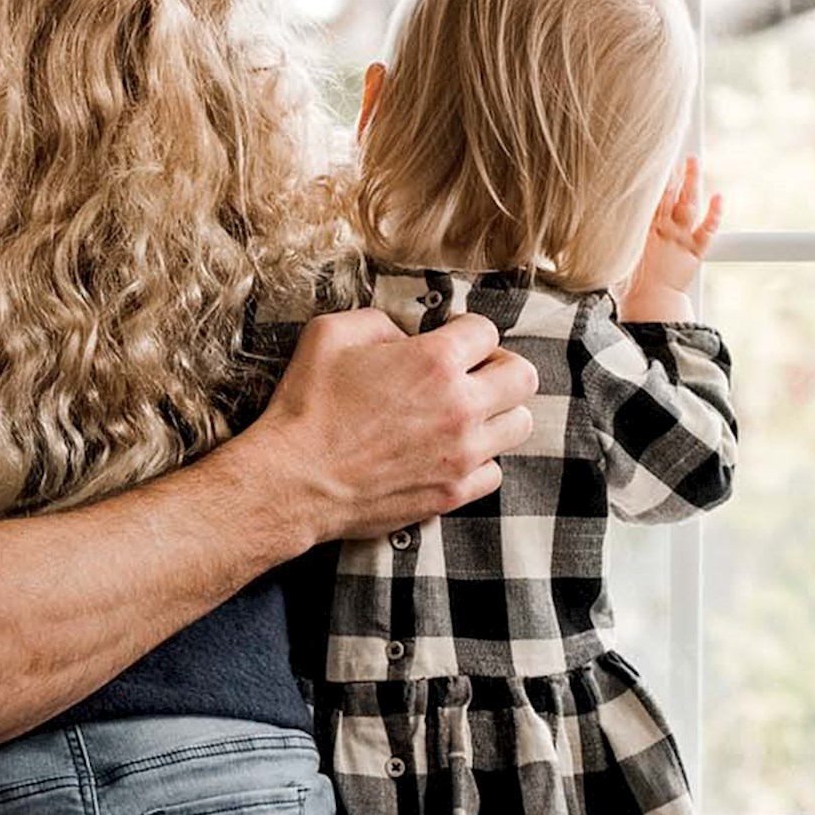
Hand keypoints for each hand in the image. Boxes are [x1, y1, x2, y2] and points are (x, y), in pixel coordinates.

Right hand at [230, 309, 538, 539]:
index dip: (465, 331)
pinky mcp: (453, 492)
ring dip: (497, 415)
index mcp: (434, 361)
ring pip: (520, 425)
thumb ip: (378, 321)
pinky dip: (479, 460)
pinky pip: (495, 471)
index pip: (486, 331)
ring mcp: (462, 454)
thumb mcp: (327, 335)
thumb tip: (404, 335)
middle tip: (471, 375)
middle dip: (499, 368)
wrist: (291, 480)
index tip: (449, 340)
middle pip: (522, 376)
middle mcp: (460, 406)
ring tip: (465, 417)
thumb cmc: (305, 406)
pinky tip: (448, 454)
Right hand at [622, 157, 722, 322]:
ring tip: (694, 162)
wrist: (649, 303)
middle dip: (670, 172)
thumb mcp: (614, 255)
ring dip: (692, 181)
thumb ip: (613, 237)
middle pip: (667, 194)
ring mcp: (679, 238)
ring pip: (687, 203)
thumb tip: (594, 224)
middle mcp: (660, 229)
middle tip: (672, 154)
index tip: (650, 161)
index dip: (649, 179)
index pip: (646, 197)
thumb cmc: (628, 285)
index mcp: (639, 230)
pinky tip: (719, 196)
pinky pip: (708, 227)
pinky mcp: (695, 250)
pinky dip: (716, 211)